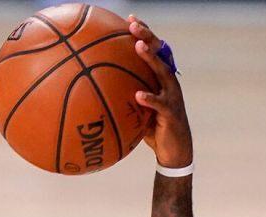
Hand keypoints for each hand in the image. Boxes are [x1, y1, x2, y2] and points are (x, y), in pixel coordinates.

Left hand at [128, 15, 192, 168]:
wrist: (174, 149)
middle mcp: (168, 82)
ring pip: (162, 72)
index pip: (153, 50)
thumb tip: (91, 91)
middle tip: (132, 25)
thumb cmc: (151, 127)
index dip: (144, 33)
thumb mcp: (135, 109)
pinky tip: (138, 95)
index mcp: (159, 78)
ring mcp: (172, 96)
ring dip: (151, 58)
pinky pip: (160, 104)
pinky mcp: (171, 113)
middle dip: (147, 36)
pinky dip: (150, 99)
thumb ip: (121, 97)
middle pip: (159, 52)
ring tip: (138, 46)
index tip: (129, 19)